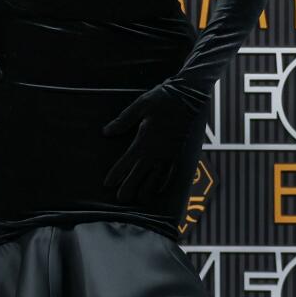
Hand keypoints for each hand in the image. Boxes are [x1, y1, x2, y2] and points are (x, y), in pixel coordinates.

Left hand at [100, 82, 203, 203]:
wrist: (189, 97)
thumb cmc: (162, 99)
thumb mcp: (139, 106)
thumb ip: (122, 121)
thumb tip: (106, 132)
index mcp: (143, 141)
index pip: (126, 163)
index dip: (116, 175)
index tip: (107, 184)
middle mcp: (155, 152)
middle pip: (139, 176)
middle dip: (129, 188)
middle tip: (120, 199)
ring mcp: (168, 154)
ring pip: (156, 179)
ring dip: (146, 190)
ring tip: (140, 199)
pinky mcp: (178, 153)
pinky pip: (171, 173)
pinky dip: (165, 183)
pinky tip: (160, 190)